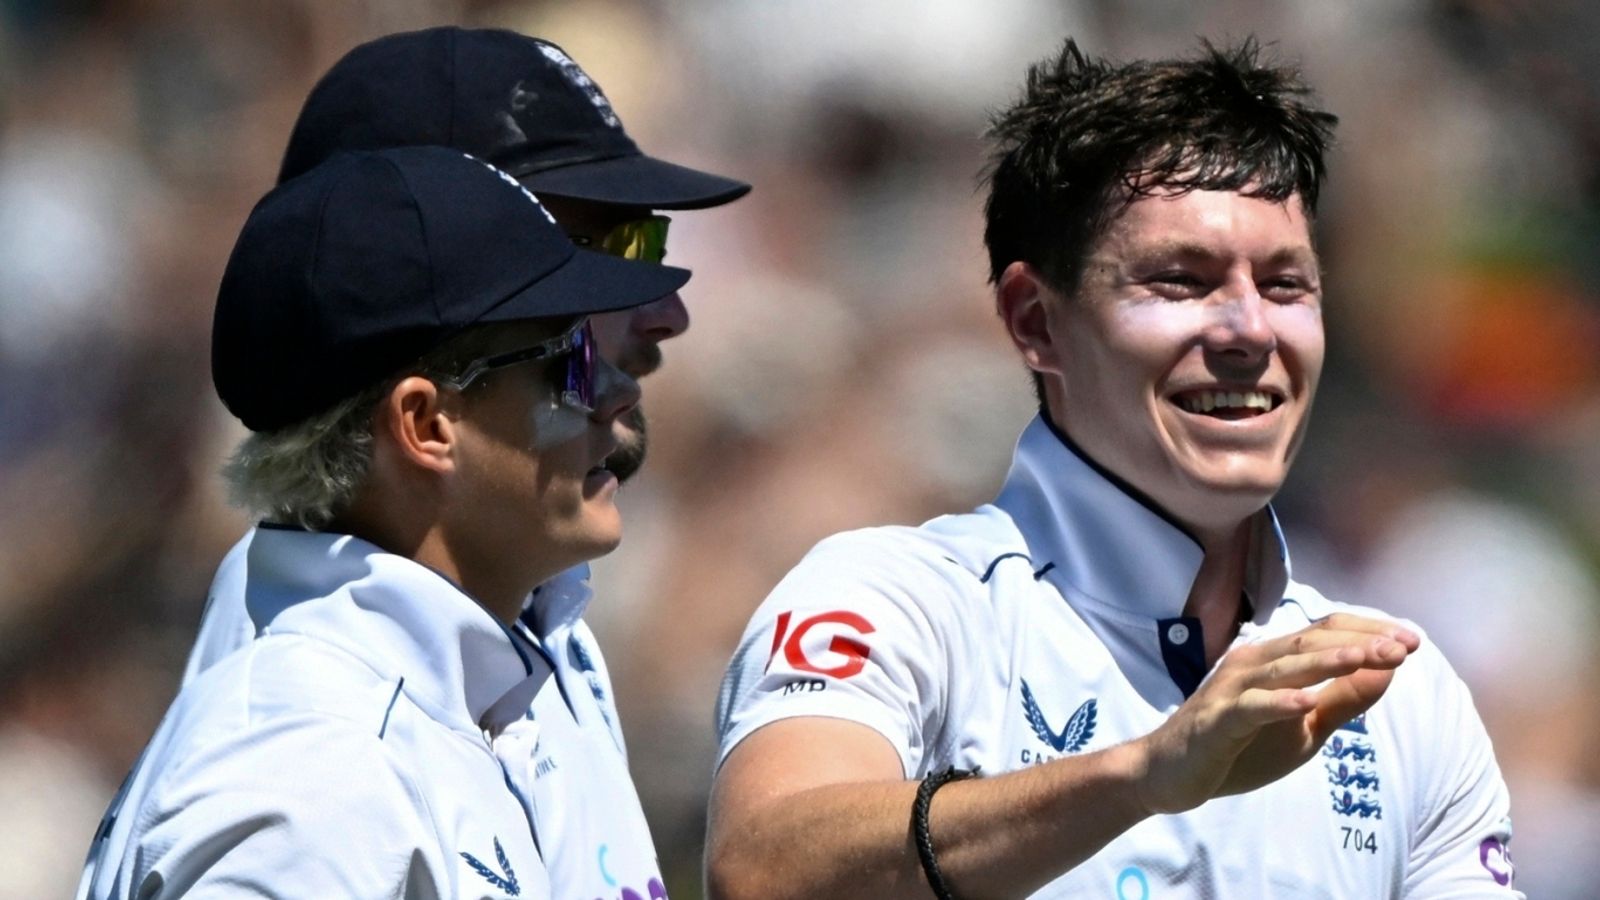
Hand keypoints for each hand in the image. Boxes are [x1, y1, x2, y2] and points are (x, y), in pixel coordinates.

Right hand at [1132, 613, 1418, 814]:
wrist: (1168, 774)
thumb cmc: (1237, 748)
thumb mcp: (1303, 729)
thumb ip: (1341, 701)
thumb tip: (1387, 672)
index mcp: (1274, 661)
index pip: (1325, 632)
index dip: (1368, 632)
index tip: (1411, 641)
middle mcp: (1252, 664)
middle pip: (1310, 641)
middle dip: (1359, 642)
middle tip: (1403, 646)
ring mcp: (1231, 690)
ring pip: (1284, 667)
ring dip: (1328, 661)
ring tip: (1368, 658)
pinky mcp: (1215, 721)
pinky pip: (1250, 708)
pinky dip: (1278, 703)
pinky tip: (1306, 702)